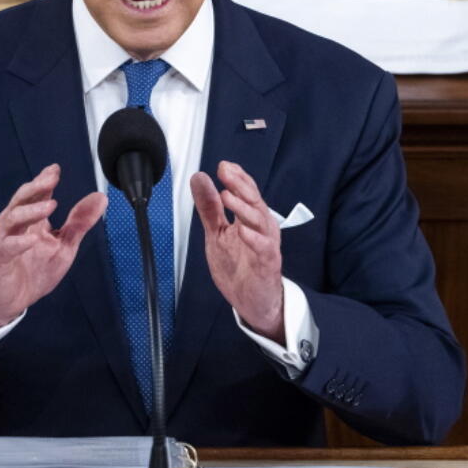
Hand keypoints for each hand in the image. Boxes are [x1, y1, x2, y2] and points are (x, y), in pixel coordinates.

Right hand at [0, 164, 106, 342]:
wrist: (13, 302)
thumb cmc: (36, 272)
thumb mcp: (65, 246)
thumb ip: (79, 222)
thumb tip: (100, 198)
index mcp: (31, 221)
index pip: (36, 194)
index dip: (44, 180)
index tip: (56, 169)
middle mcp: (15, 226)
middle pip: (21, 200)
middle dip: (36, 187)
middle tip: (52, 178)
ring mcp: (5, 241)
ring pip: (11, 218)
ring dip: (31, 210)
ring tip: (50, 205)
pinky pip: (6, 247)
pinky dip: (19, 241)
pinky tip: (32, 238)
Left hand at [191, 161, 284, 341]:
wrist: (252, 301)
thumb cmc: (239, 267)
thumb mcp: (216, 233)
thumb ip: (209, 207)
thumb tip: (200, 179)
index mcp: (250, 218)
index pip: (246, 191)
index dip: (237, 177)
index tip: (224, 166)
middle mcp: (261, 228)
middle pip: (254, 201)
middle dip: (240, 185)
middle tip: (226, 173)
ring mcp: (266, 245)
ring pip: (259, 221)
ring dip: (243, 207)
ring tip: (228, 196)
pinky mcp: (267, 264)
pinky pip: (263, 248)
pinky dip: (254, 238)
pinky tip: (242, 230)